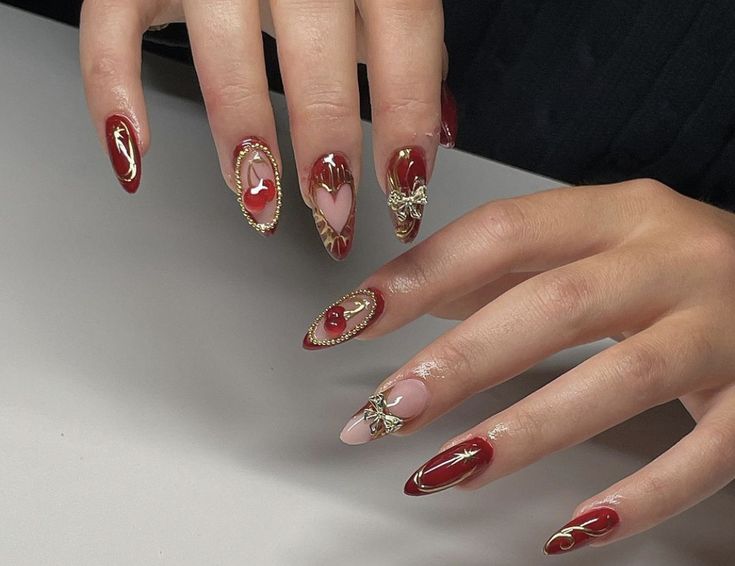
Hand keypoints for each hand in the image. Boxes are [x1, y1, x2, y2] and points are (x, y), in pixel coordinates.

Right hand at [80, 0, 454, 255]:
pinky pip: (108, 30)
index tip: (404, 193)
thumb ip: (411, 49)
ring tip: (258, 200)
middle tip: (332, 212)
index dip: (407, 117)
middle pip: (314, 50)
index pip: (403, 30)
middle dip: (325, 140)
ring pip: (220, 48)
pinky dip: (111, 94)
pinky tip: (137, 157)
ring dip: (241, 131)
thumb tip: (440, 133)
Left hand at [303, 179, 734, 553]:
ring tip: (442, 472)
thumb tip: (397, 299)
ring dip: (523, 431)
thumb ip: (500, 267)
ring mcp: (723, 325)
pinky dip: (637, 497)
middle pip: (553, 304)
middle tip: (386, 411)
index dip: (417, 277)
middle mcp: (671, 258)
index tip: (347, 322)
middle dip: (460, 362)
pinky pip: (705, 455)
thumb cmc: (669, 268)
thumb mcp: (593, 245)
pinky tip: (570, 531)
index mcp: (616, 213)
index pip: (500, 232)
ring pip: (620, 378)